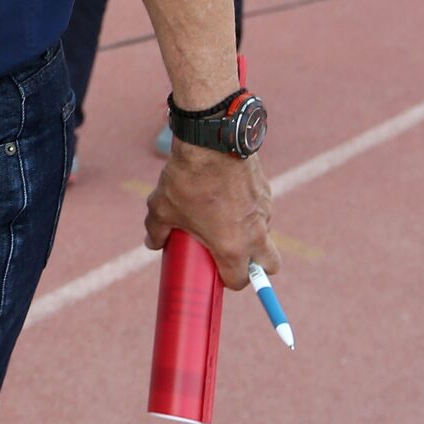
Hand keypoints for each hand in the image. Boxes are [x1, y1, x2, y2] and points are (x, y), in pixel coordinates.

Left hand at [144, 144, 280, 289]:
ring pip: (266, 235)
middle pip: (271, 266)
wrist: (211, 142)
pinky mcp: (267, 191)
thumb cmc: (187, 180)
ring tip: (223, 217)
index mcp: (232, 249)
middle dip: (257, 266)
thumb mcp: (162, 209)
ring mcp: (265, 212)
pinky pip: (263, 210)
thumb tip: (152, 242)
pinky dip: (250, 210)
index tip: (215, 270)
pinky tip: (229, 195)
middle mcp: (255, 234)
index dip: (227, 280)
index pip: (239, 282)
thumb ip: (156, 231)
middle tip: (232, 253)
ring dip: (252, 234)